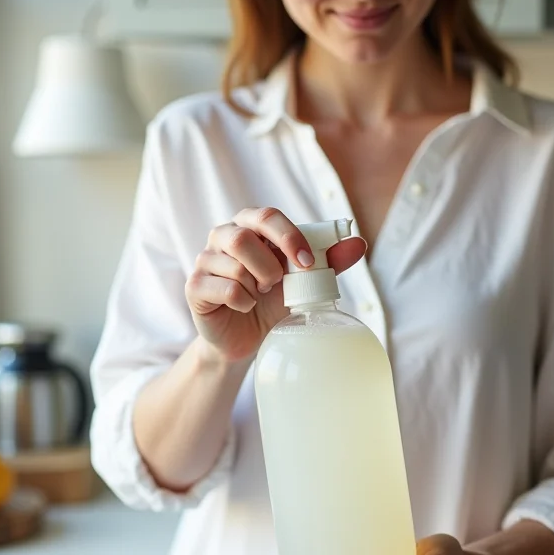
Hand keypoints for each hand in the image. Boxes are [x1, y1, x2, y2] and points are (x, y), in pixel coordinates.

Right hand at [186, 208, 365, 362]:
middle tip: (278, 284)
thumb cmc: (272, 301)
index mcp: (249, 226)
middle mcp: (223, 236)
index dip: (288, 236)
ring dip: (256, 285)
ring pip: (233, 264)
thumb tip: (358, 242)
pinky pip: (223, 288)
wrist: (246, 338)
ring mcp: (205, 260)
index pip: (266, 216)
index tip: (306, 262)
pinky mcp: (194, 286)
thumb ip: (328, 261)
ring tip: (260, 296)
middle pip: (242, 237)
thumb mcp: (303, 282)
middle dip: (269, 266)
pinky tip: (246, 307)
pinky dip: (243, 302)